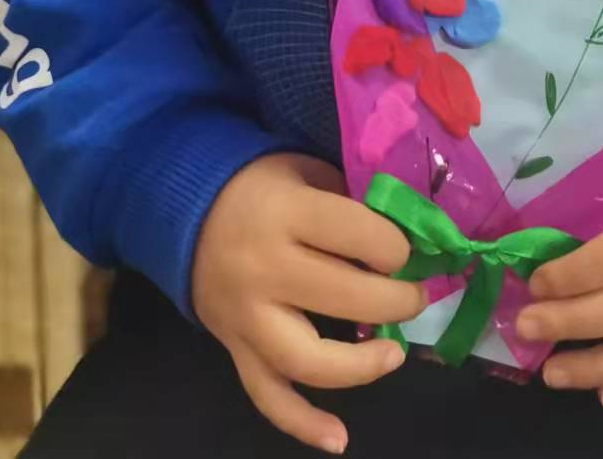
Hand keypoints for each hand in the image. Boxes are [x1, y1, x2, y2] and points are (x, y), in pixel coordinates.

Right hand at [191, 152, 424, 452]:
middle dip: (395, 300)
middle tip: (416, 296)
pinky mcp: (234, 349)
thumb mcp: (305, 171)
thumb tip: (407, 238)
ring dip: (360, 366)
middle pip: (343, 297)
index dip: (396, 247)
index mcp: (285, 212)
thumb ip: (350, 201)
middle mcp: (263, 268)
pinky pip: (267, 396)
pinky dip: (302, 423)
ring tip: (395, 353)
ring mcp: (245, 317)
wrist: (186, 212)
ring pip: (307, 360)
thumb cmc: (260, 186)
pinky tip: (339, 438)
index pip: (358, 235)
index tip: (408, 249)